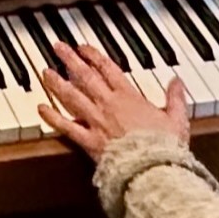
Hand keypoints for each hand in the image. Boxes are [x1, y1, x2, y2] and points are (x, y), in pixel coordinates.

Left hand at [39, 40, 184, 157]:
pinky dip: (53, 117)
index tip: (83, 47)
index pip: (108, 69)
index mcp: (130, 97)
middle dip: (70, 60)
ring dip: (57, 83)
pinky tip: (41, 108)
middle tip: (57, 47)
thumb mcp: (177, 118)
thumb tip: (177, 80)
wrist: (153, 169)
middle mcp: (109, 105)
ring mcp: (97, 122)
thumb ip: (176, 98)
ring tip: (45, 72)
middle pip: (86, 77)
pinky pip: (67, 127)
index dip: (94, 56)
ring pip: (72, 97)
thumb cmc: (166, 147)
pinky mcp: (89, 141)